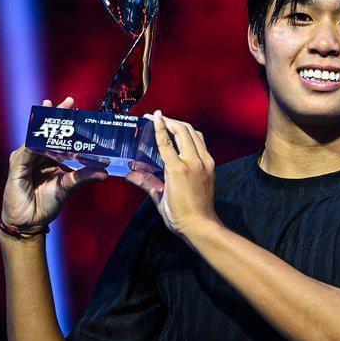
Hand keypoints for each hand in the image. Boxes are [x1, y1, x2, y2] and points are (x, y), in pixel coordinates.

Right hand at [1, 96, 107, 231]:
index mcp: (50, 156)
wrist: (31, 222)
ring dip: (46, 124)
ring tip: (55, 110)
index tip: (75, 105)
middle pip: (47, 130)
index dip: (65, 119)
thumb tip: (106, 171)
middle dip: (57, 114)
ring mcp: (26, 158)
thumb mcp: (69, 185)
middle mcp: (38, 154)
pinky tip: (42, 135)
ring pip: (36, 136)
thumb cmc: (47, 203)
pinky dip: (35, 142)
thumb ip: (85, 175)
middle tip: (68, 101)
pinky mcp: (17, 166)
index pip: (58, 134)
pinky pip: (27, 150)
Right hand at [125, 111, 217, 239]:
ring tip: (169, 123)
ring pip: (194, 133)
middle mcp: (194, 162)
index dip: (159, 126)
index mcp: (178, 170)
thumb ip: (145, 181)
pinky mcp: (211, 165)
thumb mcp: (159, 197)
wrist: (201, 224)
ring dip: (181, 126)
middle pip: (182, 131)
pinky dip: (191, 135)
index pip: (166, 142)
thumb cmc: (178, 215)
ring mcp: (205, 162)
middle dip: (170, 121)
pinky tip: (183, 136)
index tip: (154, 115)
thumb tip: (129, 173)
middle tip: (158, 117)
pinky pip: (201, 143)